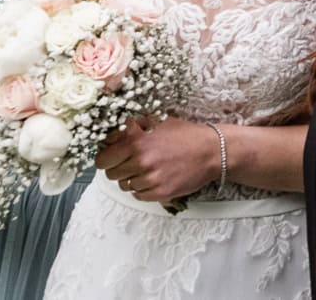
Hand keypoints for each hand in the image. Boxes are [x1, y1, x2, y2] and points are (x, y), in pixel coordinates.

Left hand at [96, 116, 218, 203]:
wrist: (212, 151)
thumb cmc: (186, 134)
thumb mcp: (158, 121)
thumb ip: (133, 127)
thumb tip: (112, 134)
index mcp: (136, 142)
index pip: (102, 159)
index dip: (107, 157)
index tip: (112, 156)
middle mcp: (141, 162)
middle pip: (111, 174)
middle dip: (118, 168)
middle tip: (131, 162)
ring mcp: (150, 180)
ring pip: (125, 185)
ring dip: (131, 178)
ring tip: (147, 169)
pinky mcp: (160, 193)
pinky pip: (138, 195)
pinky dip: (143, 188)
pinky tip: (154, 178)